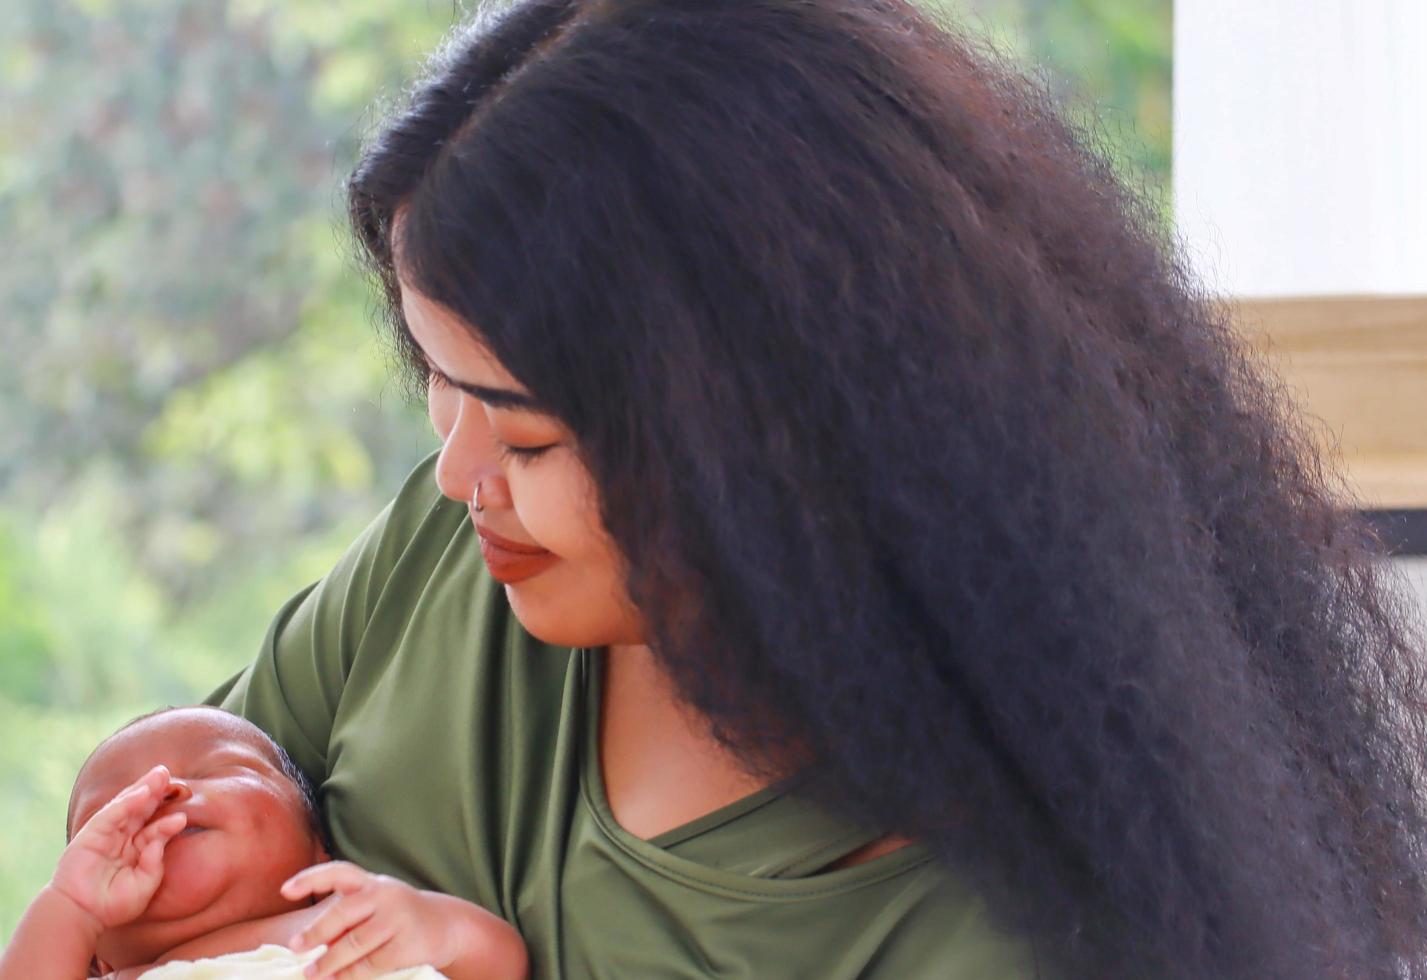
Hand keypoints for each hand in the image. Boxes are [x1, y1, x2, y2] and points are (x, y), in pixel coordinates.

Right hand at [51, 765, 187, 933]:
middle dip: (156, 791)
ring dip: (143, 788)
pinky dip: (125, 803)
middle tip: (169, 774)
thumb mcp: (143, 886)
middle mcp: (123, 839)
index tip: (182, 817)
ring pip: (127, 806)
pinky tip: (141, 792)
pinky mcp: (91, 835)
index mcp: (136, 851)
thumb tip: (162, 841)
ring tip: (159, 774)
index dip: (168, 822)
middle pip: (142, 810)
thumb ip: (155, 864)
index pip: (154, 830)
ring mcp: (107, 835)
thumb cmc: (112, 906)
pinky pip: (111, 814)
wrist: (82, 915)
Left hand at [283, 862, 527, 979]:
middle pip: (343, 913)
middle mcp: (385, 895)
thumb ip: (347, 919)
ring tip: (311, 973)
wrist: (446, 925)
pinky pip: (371, 964)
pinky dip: (350, 975)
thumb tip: (312, 946)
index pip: (339, 873)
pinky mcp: (406, 945)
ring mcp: (398, 919)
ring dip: (329, 962)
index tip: (285, 890)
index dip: (311, 879)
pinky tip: (338, 979)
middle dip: (315, 932)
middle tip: (296, 947)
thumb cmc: (398, 916)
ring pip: (354, 943)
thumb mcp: (375, 907)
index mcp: (372, 883)